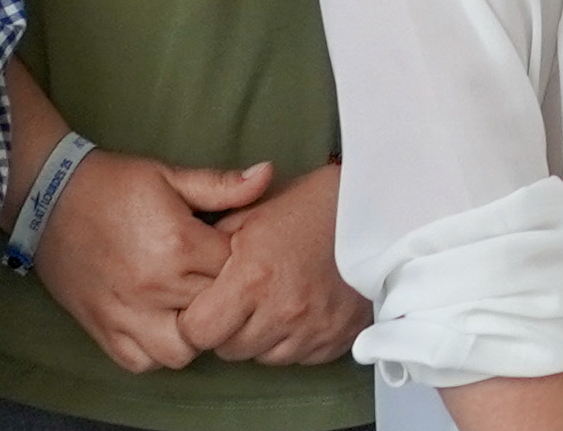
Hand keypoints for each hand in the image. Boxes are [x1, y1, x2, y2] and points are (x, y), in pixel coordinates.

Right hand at [39, 151, 277, 373]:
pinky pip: (140, 362)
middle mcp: (154, 287)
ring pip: (181, 351)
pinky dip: (155, 351)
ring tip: (190, 305)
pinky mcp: (102, 330)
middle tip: (216, 278)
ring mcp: (126, 314)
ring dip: (193, 334)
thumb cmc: (115, 184)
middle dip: (223, 297)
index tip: (236, 249)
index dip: (242, 260)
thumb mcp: (170, 175)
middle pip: (215, 312)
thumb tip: (267, 174)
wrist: (50, 197)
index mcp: (178, 245)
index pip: (235, 270)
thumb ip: (221, 184)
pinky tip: (161, 324)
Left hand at [177, 163, 368, 366]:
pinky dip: (292, 339)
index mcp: (253, 278)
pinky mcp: (334, 341)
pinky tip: (300, 307)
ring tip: (274, 297)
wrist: (378, 209)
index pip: (197, 331)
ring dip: (260, 335)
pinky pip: (296, 357)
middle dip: (227, 327)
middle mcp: (281, 312)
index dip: (194, 319)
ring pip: (262, 357)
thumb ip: (213, 244)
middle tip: (242, 296)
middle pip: (227, 349)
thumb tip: (184, 271)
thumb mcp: (254, 212)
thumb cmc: (313, 205)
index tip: (202, 305)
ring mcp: (311, 331)